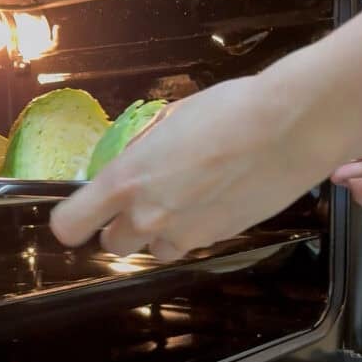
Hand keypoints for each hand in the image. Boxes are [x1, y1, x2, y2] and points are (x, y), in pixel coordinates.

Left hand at [50, 73, 344, 261]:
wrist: (291, 126)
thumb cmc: (232, 109)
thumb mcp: (171, 118)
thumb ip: (144, 148)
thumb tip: (137, 156)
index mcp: (126, 181)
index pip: (70, 226)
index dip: (72, 221)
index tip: (81, 213)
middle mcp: (148, 216)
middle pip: (112, 244)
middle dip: (122, 226)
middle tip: (144, 199)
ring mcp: (183, 234)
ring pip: (154, 252)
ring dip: (160, 234)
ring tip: (184, 200)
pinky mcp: (216, 241)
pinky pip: (190, 245)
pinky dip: (194, 231)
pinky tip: (214, 200)